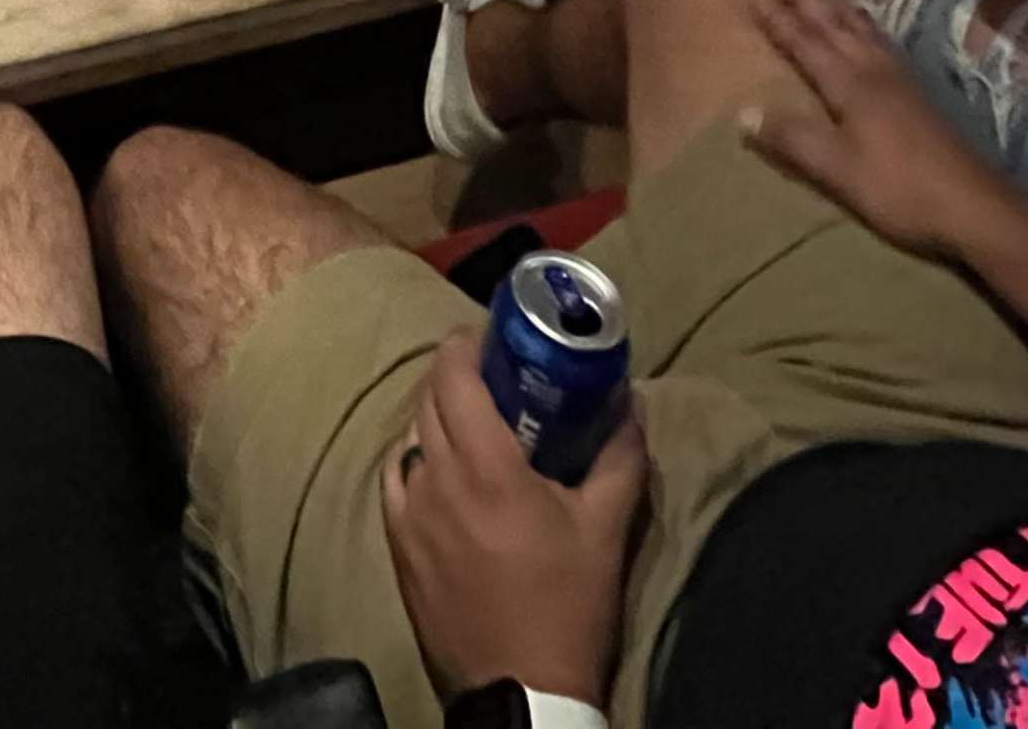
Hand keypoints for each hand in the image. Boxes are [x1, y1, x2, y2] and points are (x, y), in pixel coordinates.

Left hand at [381, 328, 645, 707]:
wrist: (522, 689)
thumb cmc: (567, 604)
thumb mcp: (606, 527)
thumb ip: (621, 455)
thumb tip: (630, 402)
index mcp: (485, 466)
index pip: (453, 375)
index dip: (466, 344)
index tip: (493, 337)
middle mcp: (436, 480)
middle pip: (429, 399)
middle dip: (457, 376)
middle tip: (496, 377)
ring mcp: (408, 515)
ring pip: (410, 437)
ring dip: (437, 418)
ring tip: (474, 424)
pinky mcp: (398, 548)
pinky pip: (397, 481)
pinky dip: (416, 462)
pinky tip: (443, 473)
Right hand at [737, 0, 1024, 262]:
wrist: (972, 205)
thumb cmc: (899, 189)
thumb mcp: (838, 170)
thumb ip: (793, 139)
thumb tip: (744, 111)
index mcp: (849, 84)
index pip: (803, 41)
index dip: (776, 15)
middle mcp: (873, 70)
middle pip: (831, 23)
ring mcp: (899, 79)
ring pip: (859, 28)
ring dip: (836, 3)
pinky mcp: (916, 93)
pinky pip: (880, 40)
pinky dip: (864, 23)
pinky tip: (867, 27)